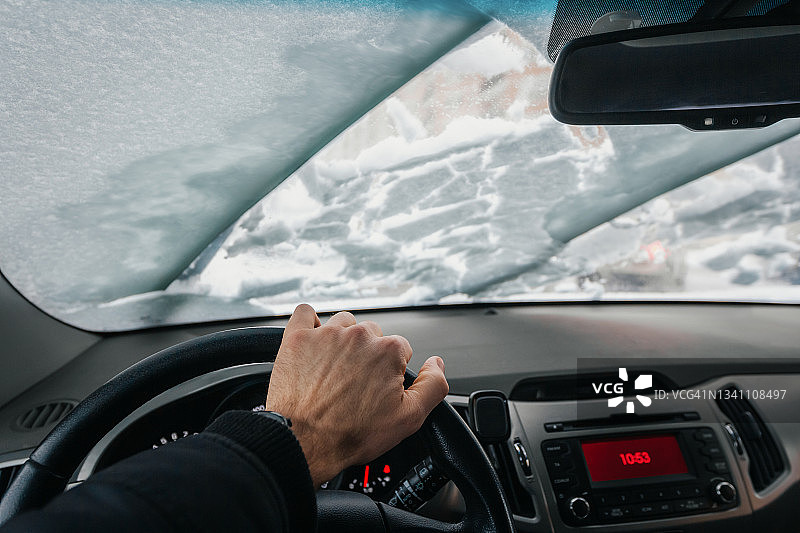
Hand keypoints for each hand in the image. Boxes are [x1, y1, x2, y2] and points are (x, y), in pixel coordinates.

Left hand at [265, 304, 448, 486]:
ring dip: (343, 340)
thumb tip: (437, 364)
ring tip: (335, 369)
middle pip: (372, 335)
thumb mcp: (409, 419)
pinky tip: (313, 341)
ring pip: (343, 323)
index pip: (400, 349)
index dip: (393, 371)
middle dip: (368, 355)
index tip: (380, 388)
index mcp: (388, 351)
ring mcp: (326, 334)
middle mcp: (359, 336)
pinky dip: (310, 323)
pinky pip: (305, 313)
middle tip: (357, 384)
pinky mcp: (297, 338)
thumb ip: (433, 386)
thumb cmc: (351, 433)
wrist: (304, 443)